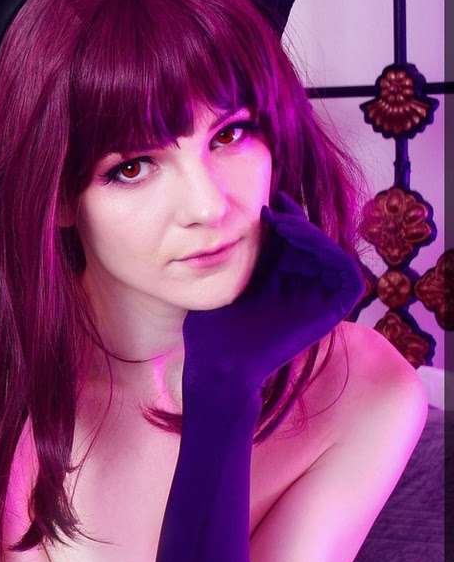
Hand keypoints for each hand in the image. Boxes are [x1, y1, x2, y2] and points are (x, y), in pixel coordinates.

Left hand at [182, 191, 367, 396]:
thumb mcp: (233, 275)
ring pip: (335, 256)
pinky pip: (348, 275)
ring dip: (312, 232)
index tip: (270, 201)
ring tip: (282, 222)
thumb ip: (252, 248)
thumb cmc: (213, 326)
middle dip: (299, 222)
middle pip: (317, 247)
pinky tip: (296, 238)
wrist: (217, 360)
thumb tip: (264, 211)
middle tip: (274, 208)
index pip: (298, 244)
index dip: (290, 219)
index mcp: (283, 285)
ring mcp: (320, 304)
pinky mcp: (333, 314)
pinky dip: (329, 251)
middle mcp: (305, 292)